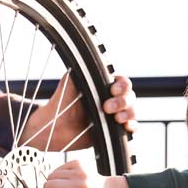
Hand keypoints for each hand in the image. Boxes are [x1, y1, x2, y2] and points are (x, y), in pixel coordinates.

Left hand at [19, 74, 136, 150]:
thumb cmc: (61, 102)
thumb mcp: (70, 81)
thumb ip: (80, 69)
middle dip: (122, 101)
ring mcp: (114, 115)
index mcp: (105, 86)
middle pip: (131, 96)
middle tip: (106, 107)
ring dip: (128, 114)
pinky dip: (132, 127)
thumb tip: (87, 56)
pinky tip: (126, 128)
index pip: (123, 82)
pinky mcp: (113, 131)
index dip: (122, 86)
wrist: (55, 126)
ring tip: (116, 119)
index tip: (112, 90)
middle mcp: (113, 99)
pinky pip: (131, 127)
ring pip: (132, 111)